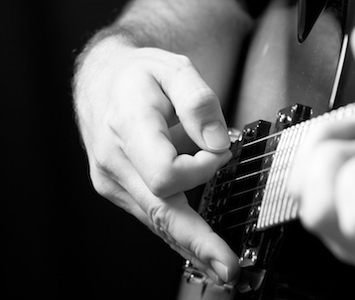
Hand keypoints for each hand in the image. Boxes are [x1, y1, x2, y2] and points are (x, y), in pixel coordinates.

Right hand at [74, 37, 237, 283]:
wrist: (102, 83)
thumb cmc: (139, 75)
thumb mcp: (173, 68)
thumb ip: (198, 102)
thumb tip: (217, 143)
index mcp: (128, 126)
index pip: (165, 172)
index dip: (201, 168)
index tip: (222, 150)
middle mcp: (115, 161)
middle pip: (161, 211)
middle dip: (197, 241)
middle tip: (228, 267)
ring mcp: (114, 180)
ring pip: (157, 220)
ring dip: (190, 244)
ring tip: (220, 265)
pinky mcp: (120, 189)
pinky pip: (153, 215)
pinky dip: (178, 232)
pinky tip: (198, 248)